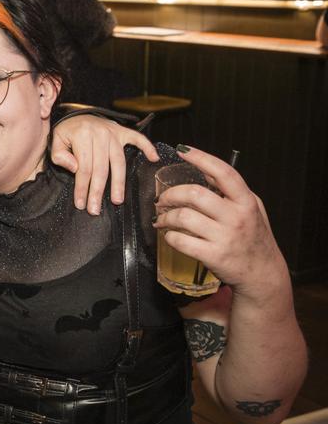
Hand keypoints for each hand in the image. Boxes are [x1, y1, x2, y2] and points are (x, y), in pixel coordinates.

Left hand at [51, 115, 156, 213]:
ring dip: (119, 183)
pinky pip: (138, 138)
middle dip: (98, 191)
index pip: (83, 168)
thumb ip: (60, 155)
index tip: (81, 203)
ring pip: (119, 162)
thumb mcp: (56, 140)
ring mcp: (113, 133)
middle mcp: (100, 134)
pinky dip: (148, 147)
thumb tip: (74, 168)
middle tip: (95, 209)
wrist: (76, 115)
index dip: (82, 187)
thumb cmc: (67, 132)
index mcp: (82, 135)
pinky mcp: (123, 132)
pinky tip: (154, 158)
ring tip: (118, 200)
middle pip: (101, 169)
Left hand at [153, 146, 287, 297]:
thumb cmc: (254, 238)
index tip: (183, 150)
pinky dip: (169, 236)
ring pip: (183, 217)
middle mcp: (237, 217)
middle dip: (170, 194)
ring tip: (162, 219)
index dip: (201, 158)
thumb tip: (205, 169)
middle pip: (195, 194)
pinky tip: (170, 236)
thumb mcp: (252, 208)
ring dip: (165, 216)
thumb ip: (232, 191)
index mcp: (246, 202)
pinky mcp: (213, 255)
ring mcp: (225, 237)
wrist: (262, 273)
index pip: (224, 173)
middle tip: (162, 199)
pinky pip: (181, 241)